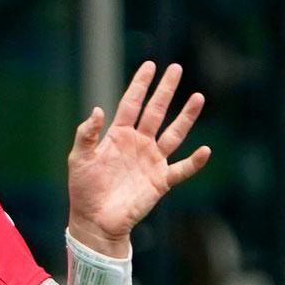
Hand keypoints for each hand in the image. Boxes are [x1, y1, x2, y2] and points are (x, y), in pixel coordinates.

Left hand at [67, 61, 210, 255]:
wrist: (94, 220)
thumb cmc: (84, 189)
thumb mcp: (79, 158)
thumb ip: (87, 134)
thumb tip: (98, 110)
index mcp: (118, 136)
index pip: (131, 104)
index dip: (140, 85)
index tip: (150, 65)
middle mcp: (138, 144)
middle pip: (155, 112)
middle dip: (165, 91)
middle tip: (176, 69)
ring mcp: (151, 161)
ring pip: (173, 134)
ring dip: (186, 117)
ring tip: (198, 97)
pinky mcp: (160, 181)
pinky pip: (181, 169)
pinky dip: (194, 162)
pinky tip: (204, 150)